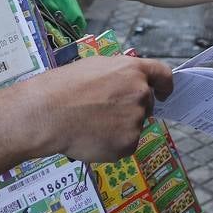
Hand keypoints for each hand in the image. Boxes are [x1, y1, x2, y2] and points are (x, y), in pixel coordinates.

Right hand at [28, 57, 173, 163]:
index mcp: (133, 70)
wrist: (47, 113)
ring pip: (133, 126)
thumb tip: (128, 85)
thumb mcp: (95, 67)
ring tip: (90, 125)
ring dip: (119, 127)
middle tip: (105, 113)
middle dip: (131, 108)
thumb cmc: (63, 87)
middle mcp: (140, 94)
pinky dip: (112, 144)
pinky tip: (91, 138)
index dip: (165, 85)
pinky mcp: (129, 144)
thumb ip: (120, 75)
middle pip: (146, 104)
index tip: (164, 93)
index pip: (163, 75)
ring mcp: (136, 120)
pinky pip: (125, 145)